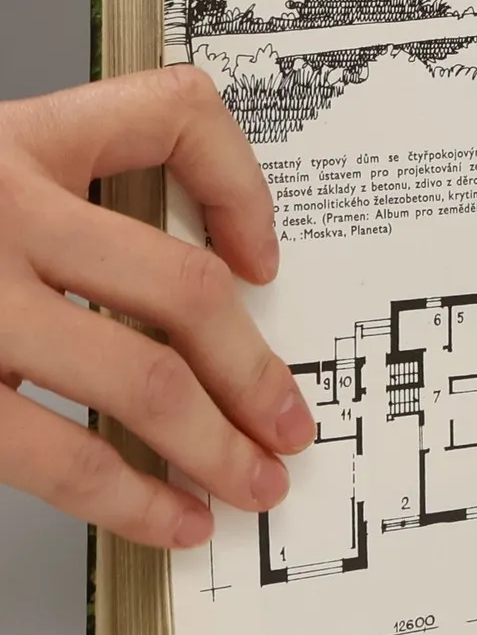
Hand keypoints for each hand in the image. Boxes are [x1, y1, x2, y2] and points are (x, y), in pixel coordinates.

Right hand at [0, 68, 313, 548]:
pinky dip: (129, 497)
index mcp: (11, 139)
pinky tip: (168, 518)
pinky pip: (56, 451)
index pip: (172, 115)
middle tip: (290, 423)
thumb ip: (50, 202)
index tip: (264, 259)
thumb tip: (197, 282)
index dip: (243, 187)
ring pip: (139, 375)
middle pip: (183, 288)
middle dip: (255, 372)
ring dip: (216, 443)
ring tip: (254, 484)